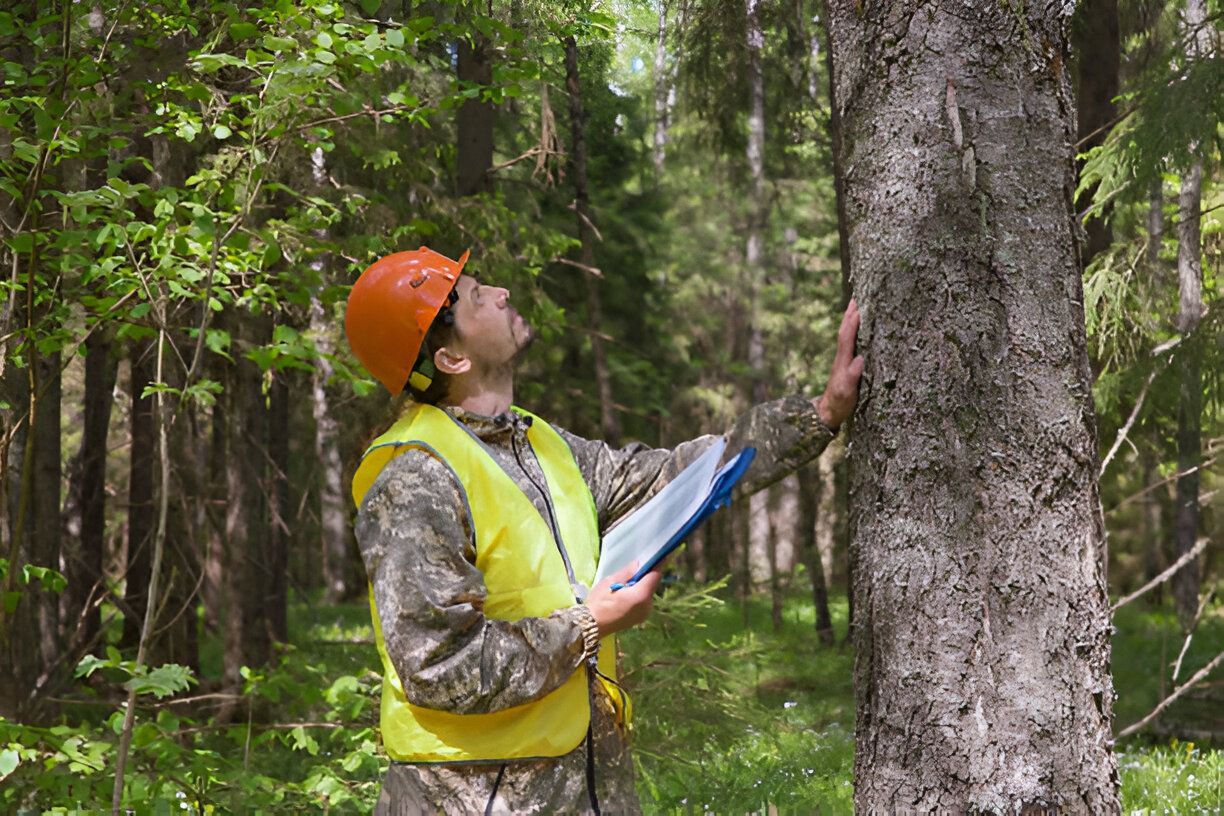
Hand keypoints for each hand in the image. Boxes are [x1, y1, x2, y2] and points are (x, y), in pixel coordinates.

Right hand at [584, 562, 662, 637]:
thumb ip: (628, 572)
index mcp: (641, 595)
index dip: (658, 563)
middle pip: (652, 584)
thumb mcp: (611, 581)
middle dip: (646, 575)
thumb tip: (639, 563)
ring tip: (625, 583)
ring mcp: (645, 613)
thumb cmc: (599, 602)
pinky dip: (639, 594)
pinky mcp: (641, 618)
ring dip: (642, 585)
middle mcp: (648, 605)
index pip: (655, 575)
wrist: (592, 626)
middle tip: (635, 568)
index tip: (662, 554)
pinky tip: (626, 593)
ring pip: (648, 592)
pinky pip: (644, 601)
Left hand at [815, 299, 865, 430]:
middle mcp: (842, 357)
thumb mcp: (847, 392)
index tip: (859, 306)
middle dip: (850, 313)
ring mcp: (843, 359)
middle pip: (844, 330)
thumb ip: (852, 376)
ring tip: (857, 305)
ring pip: (846, 334)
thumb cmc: (840, 403)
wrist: (829, 412)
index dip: (852, 322)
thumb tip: (860, 359)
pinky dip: (853, 330)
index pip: (847, 337)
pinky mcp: (846, 364)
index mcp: (843, 361)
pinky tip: (858, 327)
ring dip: (851, 319)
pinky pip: (850, 341)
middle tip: (857, 296)